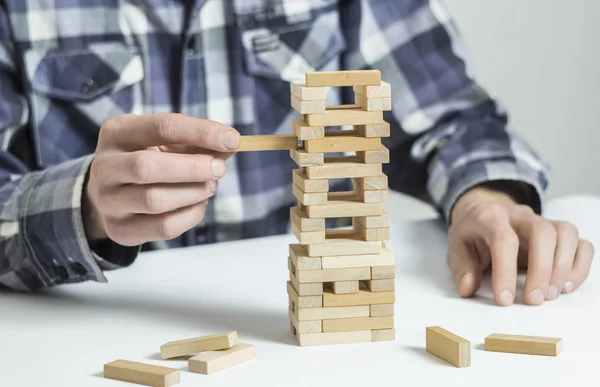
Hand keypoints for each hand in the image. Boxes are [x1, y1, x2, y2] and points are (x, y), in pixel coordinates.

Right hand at [83, 113, 239, 245]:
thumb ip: (199, 141)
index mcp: (117, 132)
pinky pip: (164, 227)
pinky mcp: (120, 230)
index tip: (232, 139)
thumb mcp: (168, 143)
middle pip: (147, 167)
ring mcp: (108, 201)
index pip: (161, 127)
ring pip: (154, 201)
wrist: (113, 193)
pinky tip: (198, 204)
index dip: (201, 132)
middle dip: (192, 168)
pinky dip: (191, 215)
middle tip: (220, 168)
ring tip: (209, 186)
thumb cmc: (149, 159)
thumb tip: (231, 143)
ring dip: (194, 193)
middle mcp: (104, 166)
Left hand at [447, 185, 593, 305]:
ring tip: (551, 295)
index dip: (505, 271)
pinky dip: (579, 265)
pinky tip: (565, 286)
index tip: (504, 300)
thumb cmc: (471, 234)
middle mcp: (520, 215)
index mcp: (491, 216)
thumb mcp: (457, 247)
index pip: (504, 240)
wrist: (482, 212)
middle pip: (543, 233)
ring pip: (566, 233)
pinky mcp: (558, 232)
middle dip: (542, 270)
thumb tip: (468, 288)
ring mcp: (543, 220)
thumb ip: (462, 267)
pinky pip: (580, 243)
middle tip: (534, 300)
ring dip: (563, 267)